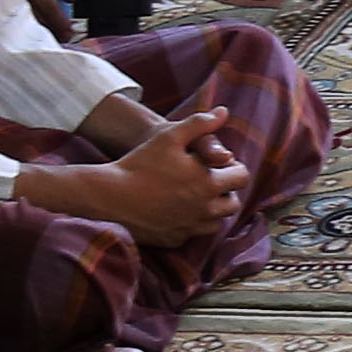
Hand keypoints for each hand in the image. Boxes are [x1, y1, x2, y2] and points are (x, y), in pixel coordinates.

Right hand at [0, 0, 75, 34]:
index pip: (45, 2)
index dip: (58, 19)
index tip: (68, 29)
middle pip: (35, 16)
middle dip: (51, 29)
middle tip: (65, 38)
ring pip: (23, 19)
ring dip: (38, 29)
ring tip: (52, 36)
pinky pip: (11, 16)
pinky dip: (23, 24)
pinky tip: (31, 30)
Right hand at [29, 107, 248, 247]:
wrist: (110, 196)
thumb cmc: (140, 163)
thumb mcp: (169, 136)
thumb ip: (199, 123)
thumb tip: (223, 112)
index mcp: (209, 183)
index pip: (241, 177)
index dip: (234, 168)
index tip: (220, 164)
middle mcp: (205, 209)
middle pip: (233, 203)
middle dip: (227, 191)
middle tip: (209, 180)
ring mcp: (190, 227)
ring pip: (216, 222)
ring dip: (213, 210)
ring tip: (196, 195)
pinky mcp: (174, 240)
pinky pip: (193, 234)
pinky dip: (192, 223)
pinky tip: (178, 210)